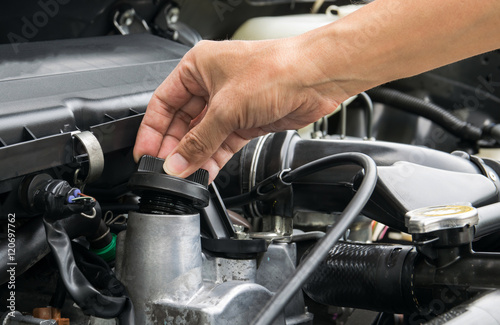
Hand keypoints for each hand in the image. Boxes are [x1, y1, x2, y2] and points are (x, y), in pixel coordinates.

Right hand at [133, 38, 348, 181]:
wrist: (315, 78)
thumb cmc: (276, 70)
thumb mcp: (227, 107)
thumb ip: (199, 140)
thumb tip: (176, 162)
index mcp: (198, 68)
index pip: (164, 103)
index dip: (153, 130)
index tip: (146, 153)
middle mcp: (211, 85)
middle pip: (182, 122)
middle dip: (175, 148)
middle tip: (166, 170)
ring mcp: (230, 105)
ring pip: (203, 136)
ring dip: (194, 157)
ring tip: (184, 176)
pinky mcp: (246, 121)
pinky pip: (222, 144)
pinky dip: (213, 158)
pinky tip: (204, 172)